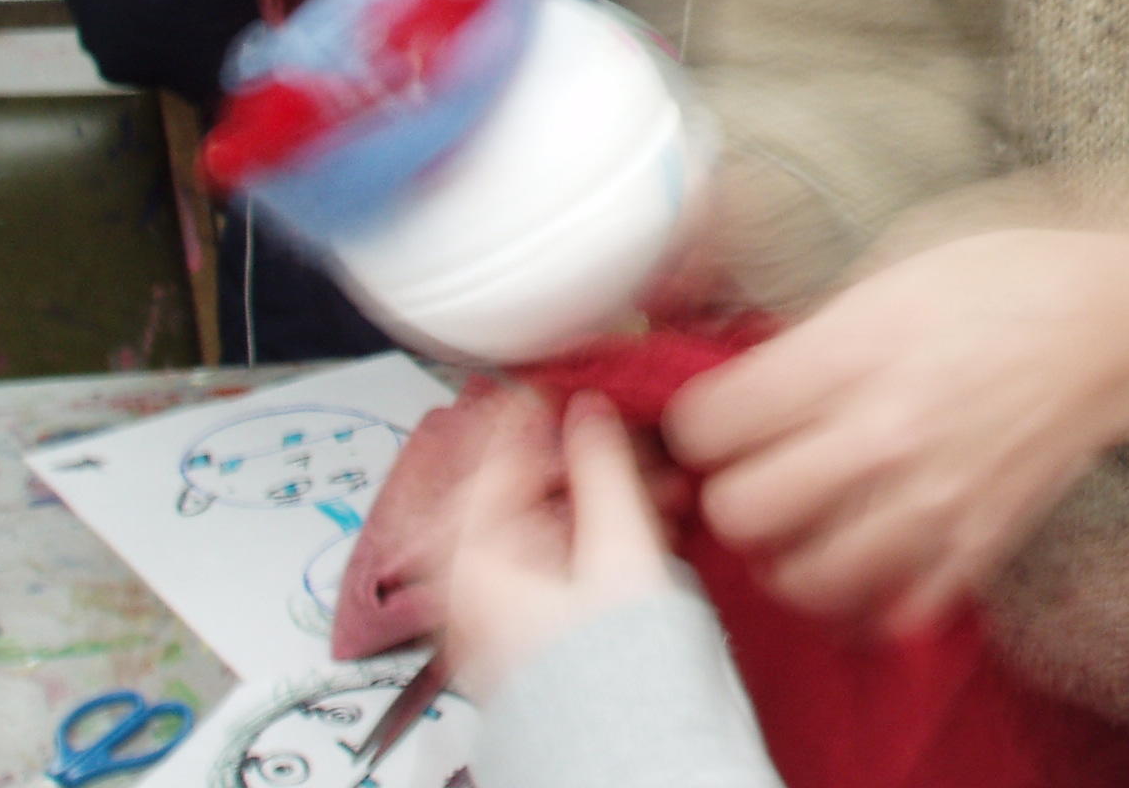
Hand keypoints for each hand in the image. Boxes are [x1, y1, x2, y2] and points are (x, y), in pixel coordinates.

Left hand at [442, 390, 677, 700]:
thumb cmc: (604, 672)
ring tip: (659, 484)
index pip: (491, 450)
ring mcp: (495, 601)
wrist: (614, 752)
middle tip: (632, 438)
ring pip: (545, 516)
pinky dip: (597, 527)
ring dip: (602, 491)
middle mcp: (469, 575)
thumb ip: (603, 467)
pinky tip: (648, 521)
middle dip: (586, 456)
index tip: (572, 378)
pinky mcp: (525, 619)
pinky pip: (556, 550)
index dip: (537, 405)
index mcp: (470, 552)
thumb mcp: (616, 548)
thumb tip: (590, 408)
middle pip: (521, 484)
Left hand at [663, 229, 1128, 636]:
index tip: (715, 414)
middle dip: (731, 488)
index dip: (696, 420)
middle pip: (743, 509)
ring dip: (788, 551)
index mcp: (856, 349)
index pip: (713, 421)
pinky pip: (889, 610)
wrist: (1119, 324)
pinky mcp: (976, 545)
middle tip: (753, 466)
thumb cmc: (1010, 281)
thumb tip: (741, 373)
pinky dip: (865, 595)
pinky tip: (865, 550)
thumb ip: (812, 331)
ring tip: (802, 518)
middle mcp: (886, 432)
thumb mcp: (893, 268)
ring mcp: (934, 499)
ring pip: (802, 576)